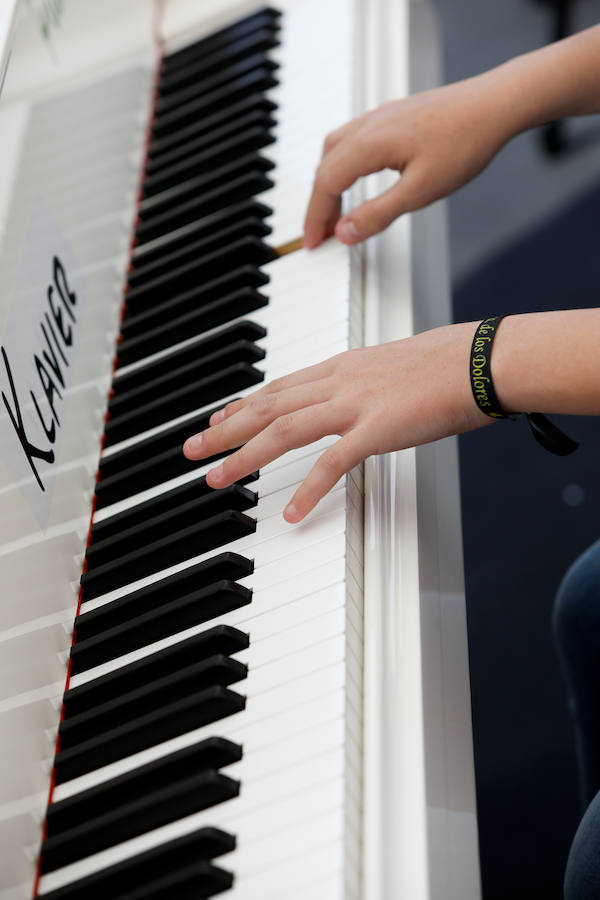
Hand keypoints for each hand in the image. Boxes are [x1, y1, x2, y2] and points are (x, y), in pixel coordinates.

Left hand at [183, 323, 489, 521]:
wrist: (481, 359)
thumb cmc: (449, 362)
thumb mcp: (393, 366)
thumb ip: (366, 382)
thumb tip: (357, 398)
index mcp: (342, 366)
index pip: (279, 387)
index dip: (244, 405)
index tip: (219, 418)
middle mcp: (339, 381)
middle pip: (267, 406)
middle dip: (225, 429)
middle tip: (192, 449)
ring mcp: (355, 404)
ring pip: (283, 429)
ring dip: (244, 455)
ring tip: (215, 477)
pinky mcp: (377, 429)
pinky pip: (333, 464)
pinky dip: (308, 489)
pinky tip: (290, 513)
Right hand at [303, 73, 512, 248]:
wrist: (495, 105)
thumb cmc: (464, 142)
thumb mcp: (420, 191)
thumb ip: (377, 214)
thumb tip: (344, 232)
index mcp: (368, 144)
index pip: (325, 184)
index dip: (315, 218)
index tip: (312, 243)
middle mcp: (367, 125)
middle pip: (324, 167)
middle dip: (318, 205)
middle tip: (321, 235)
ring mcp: (379, 117)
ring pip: (334, 151)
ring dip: (327, 183)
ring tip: (334, 212)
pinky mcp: (392, 115)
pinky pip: (351, 140)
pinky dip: (341, 165)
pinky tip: (355, 179)